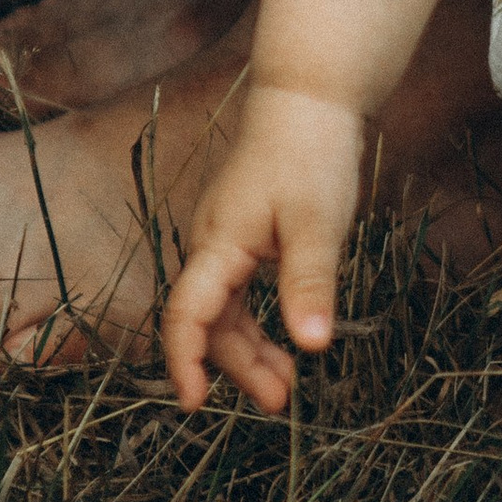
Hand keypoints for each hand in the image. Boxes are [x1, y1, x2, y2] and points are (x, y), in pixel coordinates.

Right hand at [161, 85, 366, 410]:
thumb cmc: (310, 154)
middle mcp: (213, 245)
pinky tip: (286, 342)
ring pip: (226, 311)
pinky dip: (259, 323)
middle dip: (237, 366)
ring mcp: (227, 240)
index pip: (187, 313)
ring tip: (286, 386)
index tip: (193, 402)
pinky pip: (240, 293)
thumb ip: (310, 283)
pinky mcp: (245, 235)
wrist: (309, 99)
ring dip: (251, 350)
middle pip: (210, 321)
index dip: (184, 359)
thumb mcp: (318, 223)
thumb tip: (312, 345)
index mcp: (219, 242)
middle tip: (279, 401)